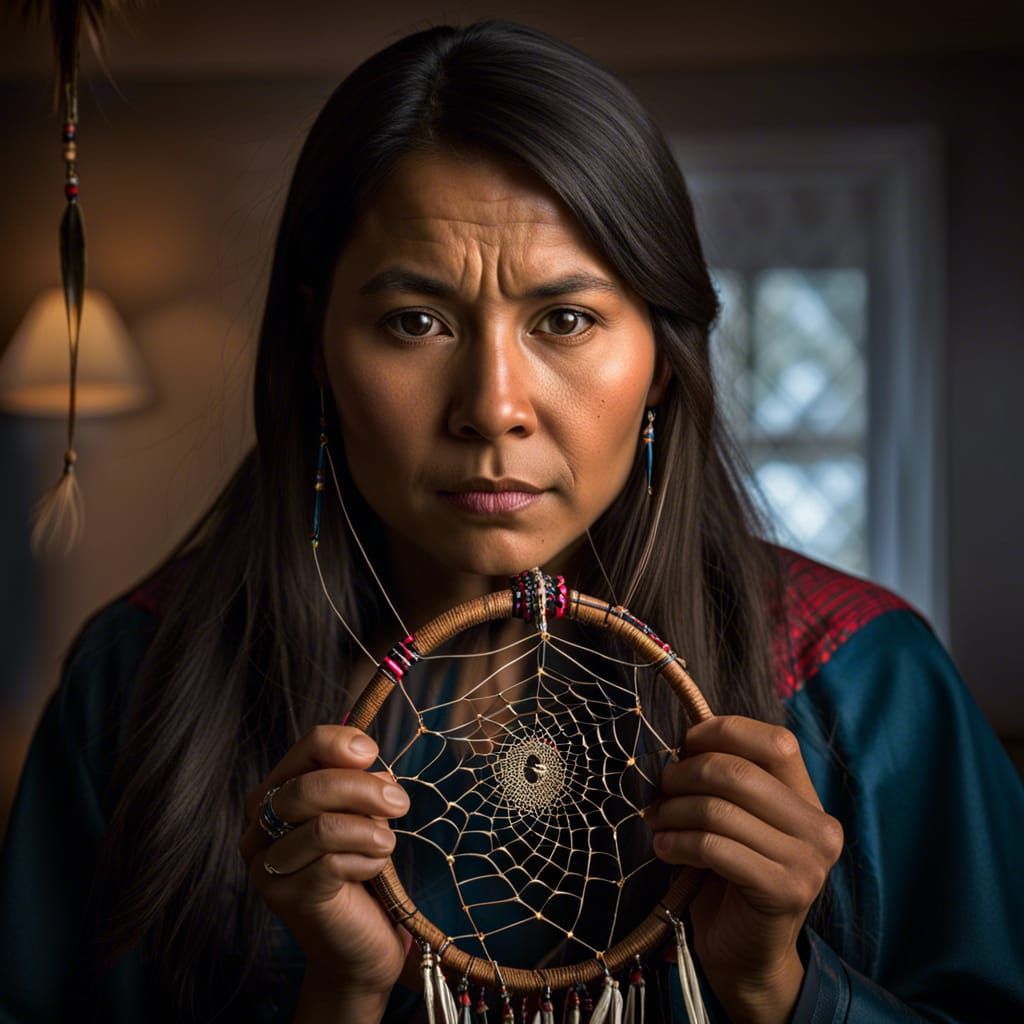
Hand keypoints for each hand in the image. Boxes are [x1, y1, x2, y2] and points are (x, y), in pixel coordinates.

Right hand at [238, 725, 412, 998]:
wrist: (359, 942)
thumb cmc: (358, 865)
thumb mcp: (360, 812)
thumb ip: (356, 780)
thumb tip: (365, 753)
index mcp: (275, 796)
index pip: (303, 749)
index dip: (340, 744)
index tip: (373, 753)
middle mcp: (258, 829)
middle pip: (307, 788)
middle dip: (363, 789)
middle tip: (399, 803)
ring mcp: (266, 867)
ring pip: (321, 828)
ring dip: (368, 831)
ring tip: (386, 843)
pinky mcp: (287, 900)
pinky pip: (331, 866)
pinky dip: (365, 861)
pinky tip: (373, 868)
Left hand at [645, 716, 843, 1023]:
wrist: (746, 952)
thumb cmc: (730, 873)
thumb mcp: (735, 816)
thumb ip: (726, 780)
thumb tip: (683, 740)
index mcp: (809, 798)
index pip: (776, 741)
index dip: (725, 732)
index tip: (685, 744)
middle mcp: (819, 826)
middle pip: (738, 772)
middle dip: (686, 774)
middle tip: (661, 790)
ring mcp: (807, 861)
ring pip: (719, 810)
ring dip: (674, 812)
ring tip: (658, 822)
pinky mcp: (785, 891)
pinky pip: (715, 847)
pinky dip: (679, 842)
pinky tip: (665, 848)